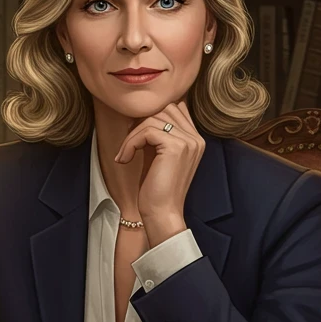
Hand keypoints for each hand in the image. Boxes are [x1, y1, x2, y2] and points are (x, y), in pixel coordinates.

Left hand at [114, 100, 204, 242]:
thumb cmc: (157, 188)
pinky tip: (125, 159)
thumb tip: (140, 115)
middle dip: (141, 122)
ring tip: (126, 153)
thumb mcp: (158, 155)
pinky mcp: (176, 147)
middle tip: (129, 143)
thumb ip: (157, 134)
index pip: (174, 108)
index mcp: (195, 139)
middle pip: (164, 108)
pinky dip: (130, 143)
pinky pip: (146, 131)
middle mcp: (196, 138)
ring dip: (133, 134)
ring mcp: (188, 141)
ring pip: (153, 118)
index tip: (136, 136)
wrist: (162, 213)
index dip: (151, 116)